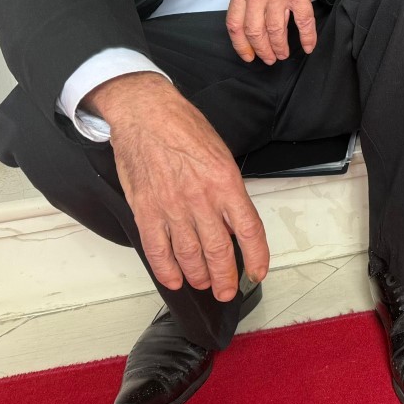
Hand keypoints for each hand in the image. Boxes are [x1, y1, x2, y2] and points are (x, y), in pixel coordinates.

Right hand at [85, 72, 268, 299]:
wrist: (146, 114)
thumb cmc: (184, 127)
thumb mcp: (220, 153)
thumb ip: (227, 188)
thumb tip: (232, 219)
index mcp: (226, 182)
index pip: (248, 230)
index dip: (256, 256)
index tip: (257, 272)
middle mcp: (201, 199)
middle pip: (218, 250)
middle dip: (226, 276)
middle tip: (228, 290)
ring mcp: (171, 207)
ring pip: (189, 255)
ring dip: (199, 276)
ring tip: (204, 284)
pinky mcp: (146, 210)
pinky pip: (157, 249)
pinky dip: (166, 269)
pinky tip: (175, 279)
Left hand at [226, 0, 341, 63]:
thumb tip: (250, 16)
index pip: (235, 23)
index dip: (241, 45)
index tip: (248, 55)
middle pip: (254, 30)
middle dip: (262, 49)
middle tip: (270, 58)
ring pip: (276, 29)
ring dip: (280, 47)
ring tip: (285, 53)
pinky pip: (302, 21)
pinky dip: (306, 37)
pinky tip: (308, 45)